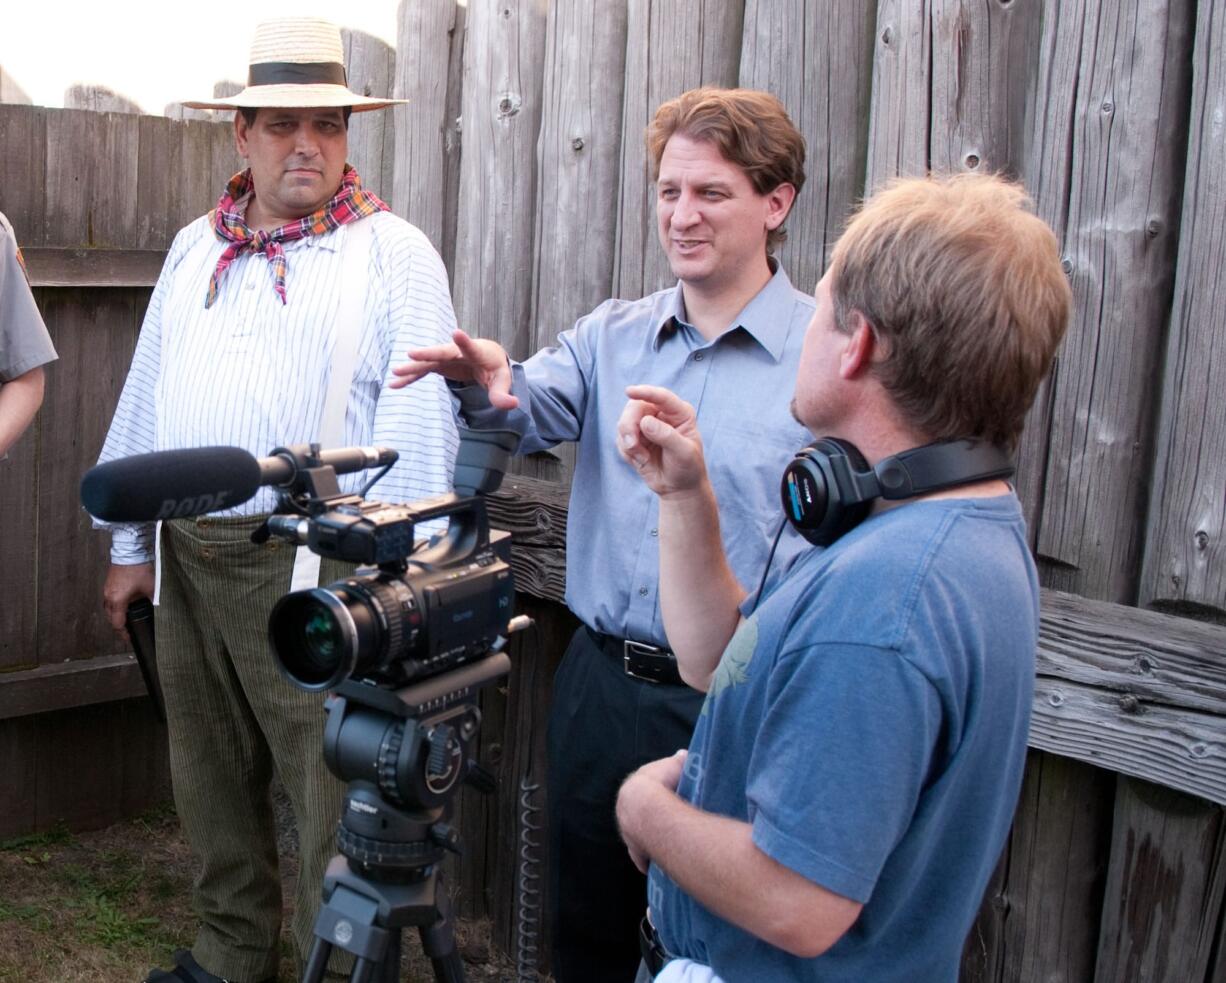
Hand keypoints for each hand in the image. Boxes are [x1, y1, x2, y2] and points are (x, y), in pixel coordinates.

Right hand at [102, 563, 154, 638]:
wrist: (130, 552)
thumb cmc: (139, 569)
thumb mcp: (151, 589)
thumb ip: (155, 602)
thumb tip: (161, 611)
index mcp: (118, 601)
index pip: (118, 623)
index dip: (123, 633)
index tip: (129, 638)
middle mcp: (109, 597)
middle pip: (111, 618)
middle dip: (119, 626)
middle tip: (128, 631)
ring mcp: (107, 590)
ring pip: (108, 610)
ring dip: (116, 616)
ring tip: (126, 620)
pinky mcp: (108, 585)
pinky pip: (108, 601)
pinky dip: (114, 607)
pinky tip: (124, 606)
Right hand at [389, 329, 518, 409]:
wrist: (486, 358)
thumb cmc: (496, 368)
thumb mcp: (503, 380)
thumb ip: (503, 394)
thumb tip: (513, 405)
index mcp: (478, 352)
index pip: (471, 347)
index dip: (464, 341)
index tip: (456, 332)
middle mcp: (458, 351)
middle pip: (442, 352)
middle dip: (427, 353)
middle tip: (411, 354)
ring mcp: (447, 357)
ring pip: (428, 362)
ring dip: (412, 368)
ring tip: (395, 373)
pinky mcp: (439, 365)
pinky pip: (423, 371)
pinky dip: (411, 377)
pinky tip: (395, 385)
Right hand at [616, 385, 706, 497]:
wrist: (679, 487)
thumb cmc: (687, 467)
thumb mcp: (683, 452)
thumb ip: (666, 435)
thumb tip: (645, 421)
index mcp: (679, 412)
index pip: (661, 397)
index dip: (645, 392)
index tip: (629, 392)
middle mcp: (661, 414)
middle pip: (635, 407)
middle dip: (629, 425)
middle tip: (632, 445)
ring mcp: (646, 425)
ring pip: (624, 422)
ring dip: (628, 442)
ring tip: (643, 458)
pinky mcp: (634, 437)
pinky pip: (620, 438)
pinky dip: (626, 451)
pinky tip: (641, 460)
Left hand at [617, 749, 687, 873]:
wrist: (649, 809)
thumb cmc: (663, 783)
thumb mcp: (675, 765)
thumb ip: (679, 761)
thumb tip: (682, 755)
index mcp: (633, 789)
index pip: (643, 792)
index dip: (655, 793)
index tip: (665, 796)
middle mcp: (626, 810)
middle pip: (640, 815)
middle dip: (650, 816)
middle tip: (667, 819)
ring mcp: (629, 832)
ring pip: (639, 836)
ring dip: (650, 837)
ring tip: (667, 839)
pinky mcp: (636, 851)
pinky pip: (642, 857)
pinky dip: (649, 859)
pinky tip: (657, 862)